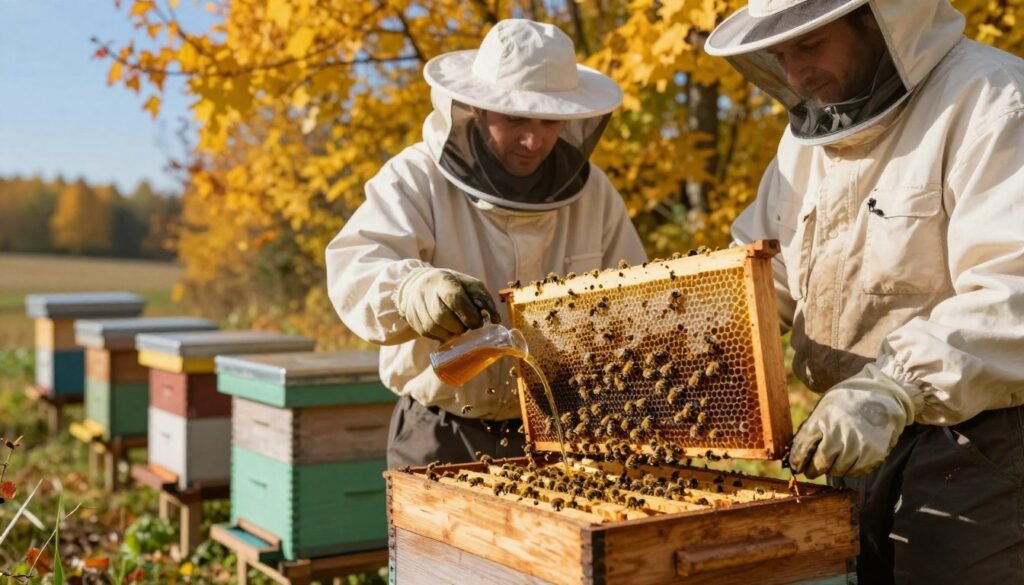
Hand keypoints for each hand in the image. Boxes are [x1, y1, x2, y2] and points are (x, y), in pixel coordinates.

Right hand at [395, 268, 499, 341]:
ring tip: (459, 328)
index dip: (468, 315)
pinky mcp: (412, 319)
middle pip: (442, 316)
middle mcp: (426, 292)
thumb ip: (485, 300)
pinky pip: (428, 334)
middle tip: (468, 327)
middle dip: (460, 327)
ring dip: (451, 334)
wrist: (421, 284)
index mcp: (443, 281)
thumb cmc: (453, 285)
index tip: (478, 322)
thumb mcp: (471, 285)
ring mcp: (416, 306)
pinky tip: (448, 330)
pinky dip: (441, 336)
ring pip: (434, 328)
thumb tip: (496, 320)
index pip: (454, 299)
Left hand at [789, 364, 913, 477]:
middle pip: (821, 463)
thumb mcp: (824, 408)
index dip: (797, 461)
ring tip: (833, 462)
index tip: (796, 467)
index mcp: (824, 418)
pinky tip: (849, 460)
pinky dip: (850, 469)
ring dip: (833, 469)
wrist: (881, 395)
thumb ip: (811, 430)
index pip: (804, 447)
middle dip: (813, 470)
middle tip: (811, 472)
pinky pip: (856, 471)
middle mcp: (841, 432)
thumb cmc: (846, 403)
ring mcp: (859, 443)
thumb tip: (796, 456)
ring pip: (839, 470)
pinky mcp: (875, 453)